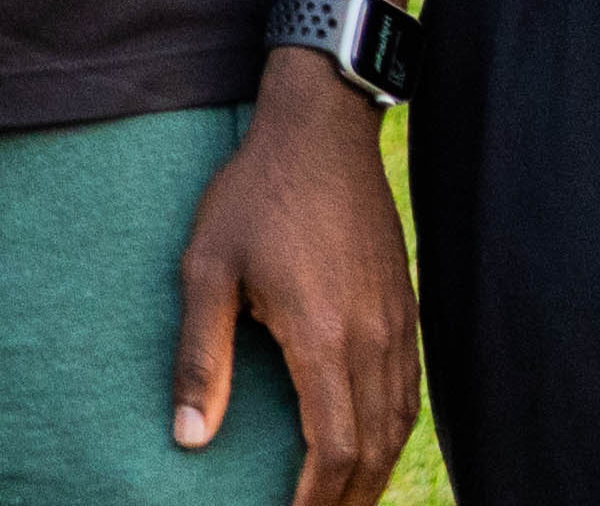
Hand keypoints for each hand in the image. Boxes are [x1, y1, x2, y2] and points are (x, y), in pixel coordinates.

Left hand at [170, 56, 420, 505]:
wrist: (321, 130)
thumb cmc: (255, 194)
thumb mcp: (207, 268)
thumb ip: (198, 357)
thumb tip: (188, 438)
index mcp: (323, 337)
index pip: (333, 449)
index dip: (315, 501)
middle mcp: (373, 340)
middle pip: (373, 450)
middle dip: (346, 499)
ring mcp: (398, 324)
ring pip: (399, 425)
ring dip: (374, 473)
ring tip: (343, 500)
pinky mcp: (407, 308)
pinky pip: (411, 392)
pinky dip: (394, 433)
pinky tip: (372, 445)